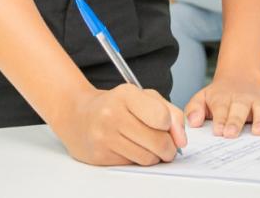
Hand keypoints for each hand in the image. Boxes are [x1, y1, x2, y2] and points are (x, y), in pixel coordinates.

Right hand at [51, 84, 185, 166]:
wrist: (78, 116)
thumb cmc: (116, 105)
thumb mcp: (143, 97)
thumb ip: (170, 111)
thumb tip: (181, 138)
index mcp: (126, 94)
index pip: (162, 117)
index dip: (171, 127)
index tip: (168, 128)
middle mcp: (113, 114)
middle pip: (158, 142)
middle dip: (169, 148)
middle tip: (166, 145)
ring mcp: (104, 136)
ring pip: (148, 158)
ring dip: (155, 156)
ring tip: (148, 146)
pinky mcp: (100, 156)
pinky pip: (133, 165)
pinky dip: (138, 160)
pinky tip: (131, 149)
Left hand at [186, 71, 259, 137]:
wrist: (238, 78)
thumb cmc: (218, 95)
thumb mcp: (201, 98)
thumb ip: (194, 109)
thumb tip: (193, 122)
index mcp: (223, 98)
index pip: (221, 109)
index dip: (220, 120)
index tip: (218, 131)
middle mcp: (241, 99)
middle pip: (239, 109)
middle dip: (236, 121)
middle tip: (232, 134)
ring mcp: (256, 101)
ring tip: (258, 132)